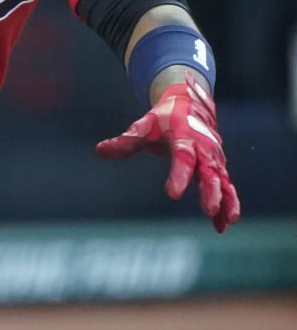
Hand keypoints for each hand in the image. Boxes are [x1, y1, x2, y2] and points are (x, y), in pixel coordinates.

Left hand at [95, 72, 240, 232]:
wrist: (190, 103)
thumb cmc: (164, 118)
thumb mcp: (145, 126)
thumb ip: (126, 141)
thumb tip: (100, 150)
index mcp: (185, 138)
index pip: (183, 158)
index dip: (179, 176)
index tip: (173, 194)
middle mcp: (204, 150)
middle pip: (209, 172)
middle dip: (211, 191)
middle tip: (210, 209)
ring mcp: (214, 160)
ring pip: (223, 181)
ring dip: (227, 200)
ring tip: (227, 221)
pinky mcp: (218, 168)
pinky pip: (226, 187)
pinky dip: (228, 204)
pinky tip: (223, 226)